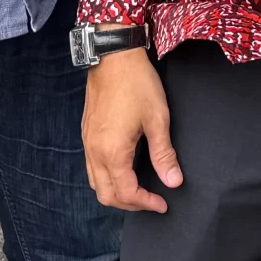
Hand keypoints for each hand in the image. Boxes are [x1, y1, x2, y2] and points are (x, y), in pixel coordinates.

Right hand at [82, 49, 180, 211]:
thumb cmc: (137, 84)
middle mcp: (94, 152)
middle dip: (129, 204)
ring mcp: (87, 142)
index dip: (146, 204)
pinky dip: (106, 178)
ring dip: (115, 193)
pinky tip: (123, 170)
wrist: (113, 55)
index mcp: (112, 152)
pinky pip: (91, 167)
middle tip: (151, 201)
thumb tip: (174, 182)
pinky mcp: (86, 133)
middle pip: (106, 195)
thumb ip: (164, 154)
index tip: (163, 204)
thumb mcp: (157, 119)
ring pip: (95, 183)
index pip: (127, 193)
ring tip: (138, 190)